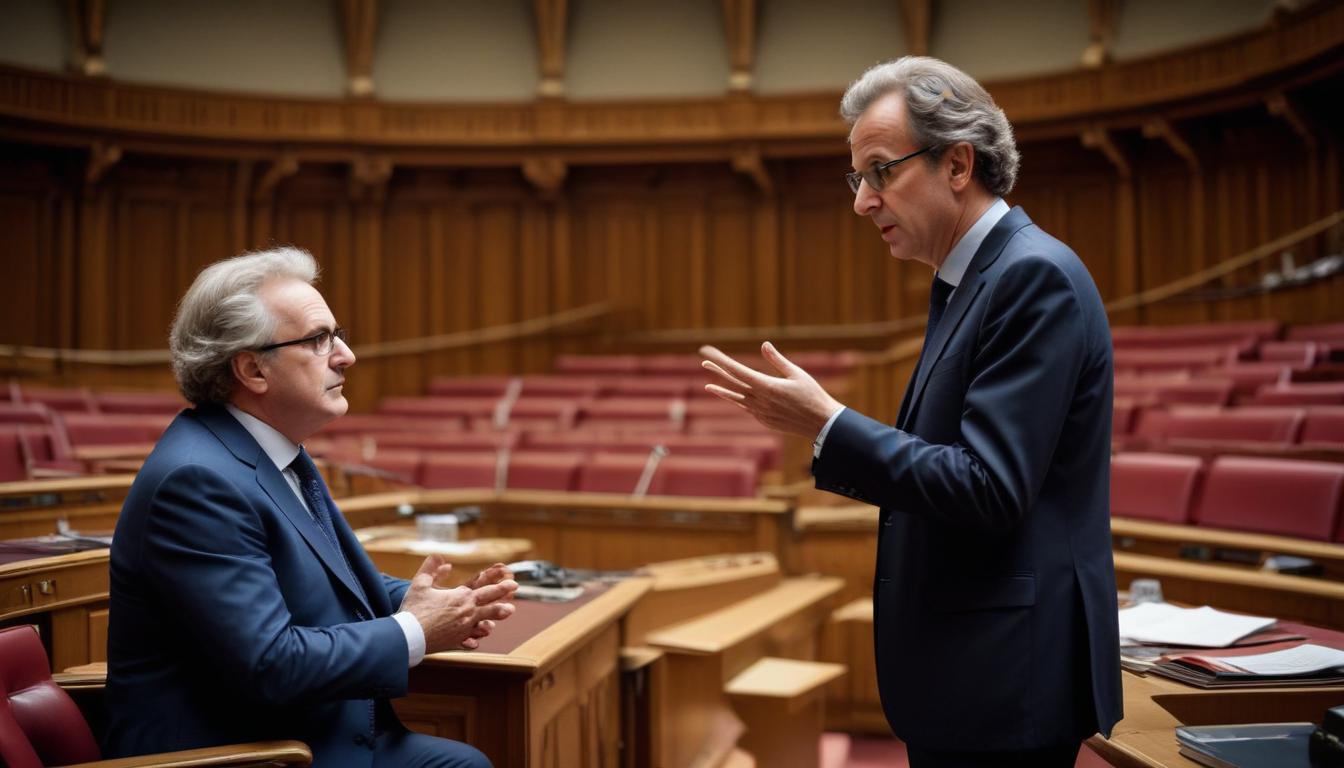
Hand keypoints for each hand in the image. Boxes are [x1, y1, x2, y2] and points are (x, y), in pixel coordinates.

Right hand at [399, 556, 517, 652]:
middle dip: (503, 596)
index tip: (512, 582)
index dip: (500, 585)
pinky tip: (482, 635)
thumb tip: (439, 556)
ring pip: (485, 620)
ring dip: (497, 615)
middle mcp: (466, 613)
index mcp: (460, 597)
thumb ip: (431, 568)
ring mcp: (464, 628)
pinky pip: (472, 637)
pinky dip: (478, 635)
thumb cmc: (413, 609)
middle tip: (515, 589)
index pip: (485, 590)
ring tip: (509, 611)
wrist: (408, 636)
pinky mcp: (457, 641)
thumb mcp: (420, 584)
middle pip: (490, 604)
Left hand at [699, 342, 843, 439]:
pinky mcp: (765, 420)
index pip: (737, 371)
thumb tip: (764, 345)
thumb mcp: (797, 374)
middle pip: (734, 383)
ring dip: (722, 391)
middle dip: (718, 371)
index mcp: (767, 386)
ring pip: (737, 399)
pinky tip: (735, 397)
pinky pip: (747, 408)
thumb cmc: (812, 396)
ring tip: (708, 386)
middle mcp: (760, 400)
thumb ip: (777, 360)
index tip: (709, 353)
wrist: (821, 424)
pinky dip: (738, 401)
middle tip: (704, 362)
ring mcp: (760, 413)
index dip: (721, 361)